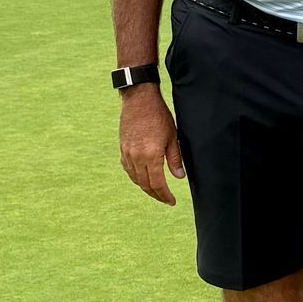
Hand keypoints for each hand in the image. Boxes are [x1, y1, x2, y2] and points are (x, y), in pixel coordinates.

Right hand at [119, 85, 185, 204]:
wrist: (139, 100)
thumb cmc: (158, 116)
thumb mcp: (172, 136)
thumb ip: (175, 158)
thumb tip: (179, 177)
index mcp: (151, 156)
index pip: (157, 184)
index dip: (165, 195)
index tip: (171, 201)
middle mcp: (137, 157)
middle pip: (145, 185)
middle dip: (156, 195)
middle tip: (165, 199)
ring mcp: (127, 153)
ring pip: (135, 178)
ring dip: (145, 187)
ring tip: (155, 191)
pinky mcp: (123, 148)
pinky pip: (128, 169)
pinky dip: (135, 177)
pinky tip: (142, 177)